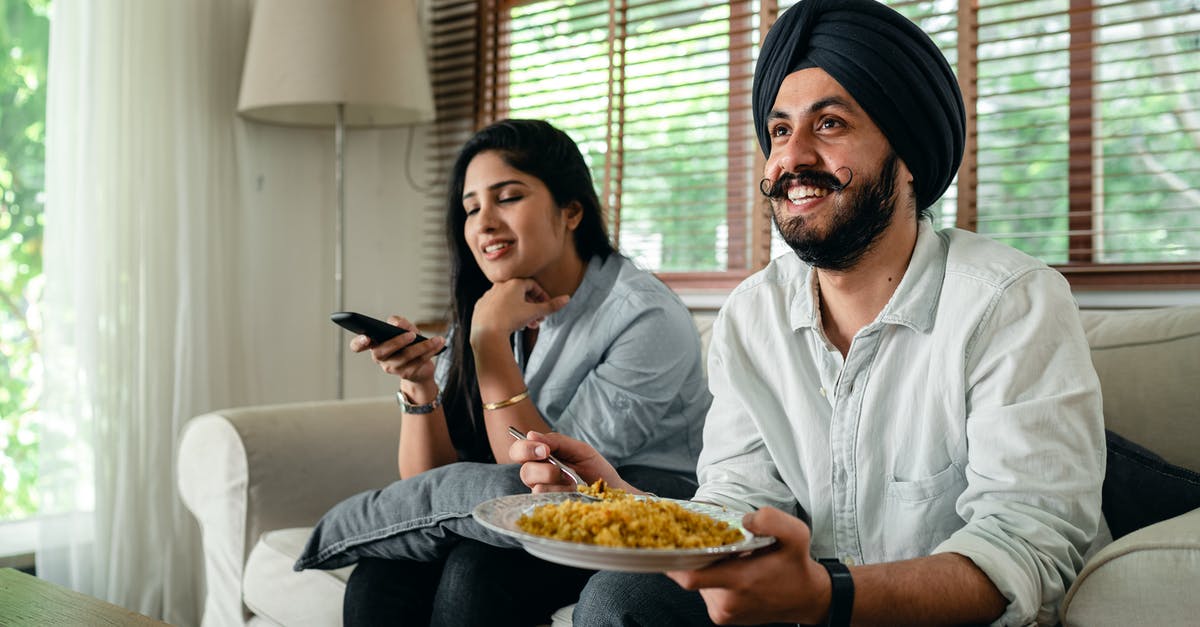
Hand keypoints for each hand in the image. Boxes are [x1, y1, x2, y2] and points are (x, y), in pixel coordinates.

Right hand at [349, 315, 444, 388]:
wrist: (421, 365)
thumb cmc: (409, 342)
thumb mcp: (405, 329)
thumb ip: (400, 323)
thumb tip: (395, 323)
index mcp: (374, 344)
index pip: (358, 345)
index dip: (359, 342)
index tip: (366, 337)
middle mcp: (380, 357)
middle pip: (382, 352)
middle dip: (397, 342)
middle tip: (412, 334)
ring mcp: (392, 367)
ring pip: (405, 356)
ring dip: (423, 346)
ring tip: (435, 339)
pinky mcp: (406, 374)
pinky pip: (418, 362)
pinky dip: (430, 351)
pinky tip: (439, 343)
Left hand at [470, 278, 569, 343]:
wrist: (487, 332)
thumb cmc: (510, 319)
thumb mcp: (534, 312)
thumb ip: (551, 305)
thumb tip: (567, 298)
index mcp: (513, 283)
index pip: (532, 285)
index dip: (541, 295)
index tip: (546, 306)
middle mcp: (499, 286)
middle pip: (520, 293)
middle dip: (532, 307)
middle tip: (538, 319)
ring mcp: (488, 295)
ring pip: (508, 301)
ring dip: (520, 311)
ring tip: (526, 325)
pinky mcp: (480, 306)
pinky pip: (496, 307)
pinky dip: (505, 313)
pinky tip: (509, 324)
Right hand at [507, 430, 630, 492]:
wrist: (613, 491)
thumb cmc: (596, 469)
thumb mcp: (580, 450)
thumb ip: (556, 442)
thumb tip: (531, 434)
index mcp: (542, 458)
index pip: (519, 451)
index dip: (526, 449)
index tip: (544, 450)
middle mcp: (538, 475)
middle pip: (524, 471)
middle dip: (543, 469)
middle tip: (560, 469)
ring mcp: (545, 493)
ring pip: (536, 487)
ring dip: (556, 482)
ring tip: (573, 481)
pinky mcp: (552, 507)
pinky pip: (548, 499)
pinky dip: (562, 492)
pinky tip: (574, 491)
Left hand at [666, 507, 830, 624]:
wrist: (806, 599)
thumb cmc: (796, 566)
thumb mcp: (796, 535)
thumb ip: (772, 520)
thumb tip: (745, 520)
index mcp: (740, 581)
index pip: (691, 576)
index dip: (673, 559)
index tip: (665, 540)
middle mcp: (726, 601)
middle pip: (689, 575)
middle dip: (691, 555)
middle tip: (696, 535)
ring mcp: (722, 612)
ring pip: (697, 582)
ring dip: (703, 565)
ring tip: (721, 552)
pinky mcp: (721, 616)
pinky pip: (704, 591)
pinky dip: (710, 576)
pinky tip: (726, 566)